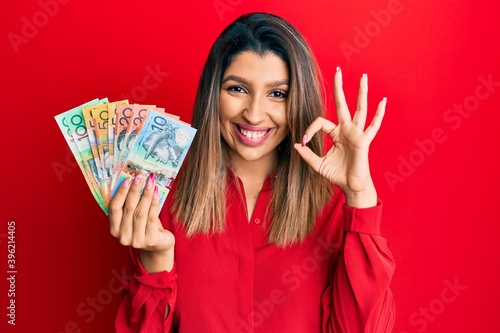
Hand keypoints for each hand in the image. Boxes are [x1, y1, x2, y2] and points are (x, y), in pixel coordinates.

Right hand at [109, 173, 174, 271]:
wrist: (159, 245)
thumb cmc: (144, 227)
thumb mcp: (133, 218)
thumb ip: (129, 204)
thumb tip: (131, 180)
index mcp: (114, 229)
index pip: (114, 208)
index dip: (120, 193)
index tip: (128, 179)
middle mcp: (123, 237)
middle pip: (128, 208)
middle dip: (134, 190)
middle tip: (140, 176)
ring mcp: (137, 240)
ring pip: (140, 212)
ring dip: (146, 194)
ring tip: (150, 182)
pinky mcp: (151, 240)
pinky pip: (152, 217)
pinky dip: (154, 203)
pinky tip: (156, 192)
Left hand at [294, 68, 385, 206]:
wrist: (351, 186)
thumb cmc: (337, 175)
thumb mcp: (317, 164)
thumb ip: (307, 155)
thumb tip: (295, 145)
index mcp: (336, 134)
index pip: (321, 122)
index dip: (310, 129)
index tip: (303, 140)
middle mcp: (347, 130)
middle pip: (342, 104)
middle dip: (339, 88)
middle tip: (338, 70)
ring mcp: (357, 133)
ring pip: (360, 109)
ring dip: (361, 92)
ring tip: (364, 77)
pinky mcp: (364, 140)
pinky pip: (373, 125)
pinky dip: (379, 114)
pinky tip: (383, 101)